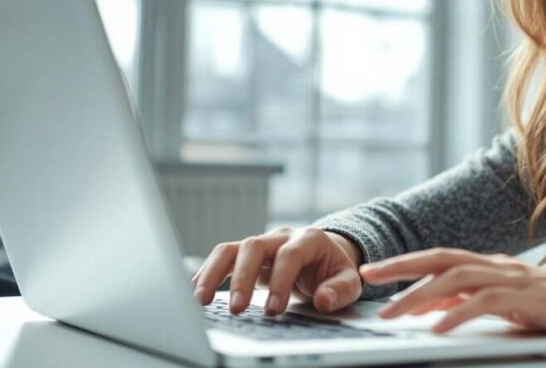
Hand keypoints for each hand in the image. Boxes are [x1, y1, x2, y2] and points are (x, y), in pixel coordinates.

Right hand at [191, 226, 362, 315]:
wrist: (325, 254)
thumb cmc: (334, 268)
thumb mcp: (348, 279)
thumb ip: (340, 290)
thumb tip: (323, 300)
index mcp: (309, 238)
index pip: (289, 255)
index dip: (280, 281)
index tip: (273, 310)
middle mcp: (281, 236)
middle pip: (254, 246)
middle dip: (242, 278)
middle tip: (237, 309)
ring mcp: (262, 243)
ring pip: (232, 248)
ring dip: (214, 272)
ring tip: (201, 300)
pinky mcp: (247, 254)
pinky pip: (223, 257)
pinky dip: (208, 272)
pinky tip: (196, 290)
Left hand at [359, 247, 545, 346]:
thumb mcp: (513, 310)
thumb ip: (476, 306)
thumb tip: (435, 312)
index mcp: (497, 266)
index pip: (443, 258)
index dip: (407, 263)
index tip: (375, 272)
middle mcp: (502, 265)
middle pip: (441, 258)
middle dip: (401, 266)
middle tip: (367, 276)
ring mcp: (517, 279)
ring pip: (457, 279)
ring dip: (419, 295)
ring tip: (393, 313)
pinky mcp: (531, 298)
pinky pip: (486, 303)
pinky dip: (457, 316)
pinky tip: (437, 331)